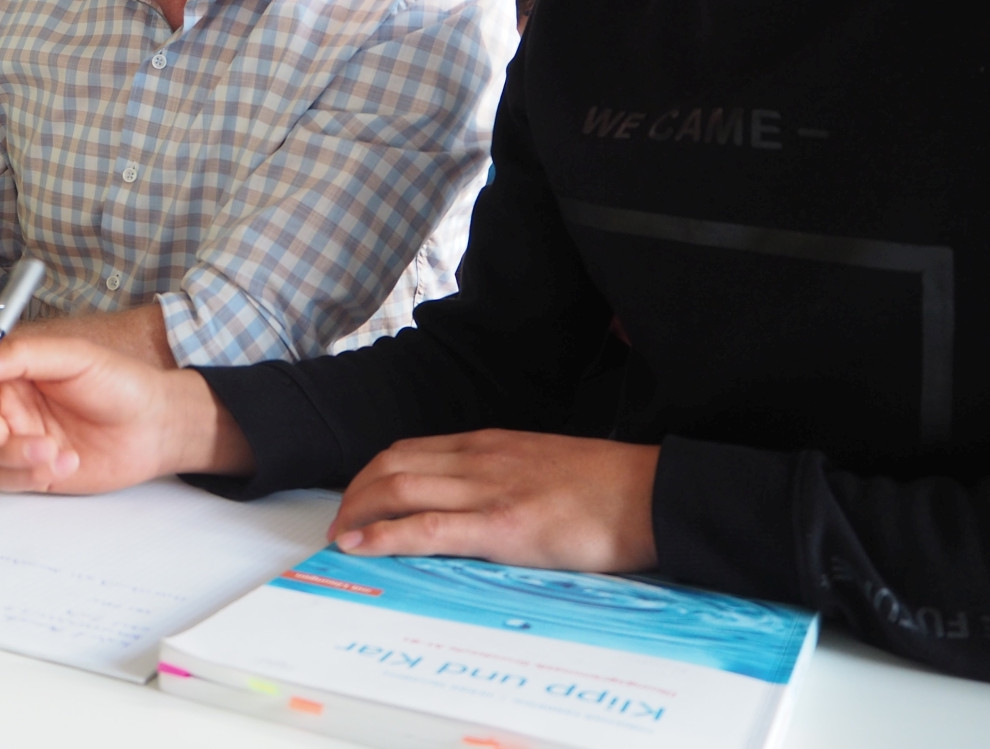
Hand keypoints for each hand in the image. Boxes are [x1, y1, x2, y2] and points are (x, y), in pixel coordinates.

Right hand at [0, 335, 249, 492]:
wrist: (155, 428)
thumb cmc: (121, 384)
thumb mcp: (75, 358)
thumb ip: (22, 355)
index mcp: (14, 366)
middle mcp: (10, 400)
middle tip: (2, 427)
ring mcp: (19, 435)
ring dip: (12, 452)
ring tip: (53, 448)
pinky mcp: (31, 469)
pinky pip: (4, 477)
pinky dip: (29, 474)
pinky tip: (66, 462)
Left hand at [327, 429, 658, 571]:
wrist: (650, 494)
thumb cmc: (606, 487)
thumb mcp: (541, 465)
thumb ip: (504, 475)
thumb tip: (477, 501)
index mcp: (488, 444)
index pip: (411, 450)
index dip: (373, 474)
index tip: (357, 496)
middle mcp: (478, 459)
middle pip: (392, 465)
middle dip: (355, 494)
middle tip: (339, 522)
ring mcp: (487, 490)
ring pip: (399, 488)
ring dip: (358, 513)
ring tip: (340, 537)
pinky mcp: (501, 526)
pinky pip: (426, 527)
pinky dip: (383, 536)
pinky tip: (360, 546)